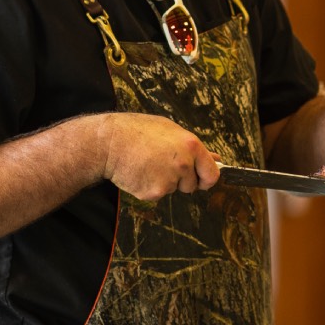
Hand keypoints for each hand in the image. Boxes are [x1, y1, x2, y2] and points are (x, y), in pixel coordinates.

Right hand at [98, 113, 219, 199]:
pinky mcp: (153, 193)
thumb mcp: (171, 131)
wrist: (108, 142)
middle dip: (181, 180)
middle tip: (162, 164)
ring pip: (172, 189)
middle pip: (192, 185)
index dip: (207, 180)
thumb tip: (216, 158)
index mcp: (191, 146)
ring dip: (163, 182)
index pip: (212, 174)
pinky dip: (148, 187)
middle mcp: (183, 165)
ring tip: (147, 164)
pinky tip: (139, 172)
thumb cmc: (138, 132)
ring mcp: (168, 181)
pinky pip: (156, 194)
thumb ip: (194, 148)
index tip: (202, 181)